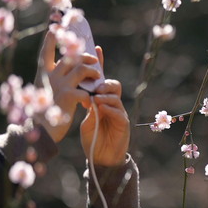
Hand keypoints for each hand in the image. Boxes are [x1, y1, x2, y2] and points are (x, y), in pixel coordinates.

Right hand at [36, 30, 102, 143]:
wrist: (38, 132)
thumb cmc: (42, 113)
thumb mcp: (44, 92)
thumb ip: (53, 81)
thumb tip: (67, 70)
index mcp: (43, 74)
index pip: (46, 53)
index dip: (50, 40)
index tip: (54, 28)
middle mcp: (51, 76)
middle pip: (72, 56)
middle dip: (85, 56)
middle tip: (94, 61)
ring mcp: (59, 85)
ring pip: (82, 68)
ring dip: (93, 71)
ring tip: (97, 77)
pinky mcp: (67, 97)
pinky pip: (85, 90)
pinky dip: (90, 95)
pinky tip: (89, 103)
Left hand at [78, 48, 130, 167]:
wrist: (101, 159)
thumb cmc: (93, 138)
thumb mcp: (87, 119)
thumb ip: (88, 105)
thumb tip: (84, 92)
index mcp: (102, 101)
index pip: (102, 79)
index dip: (100, 64)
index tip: (96, 48)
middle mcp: (112, 104)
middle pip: (112, 84)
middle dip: (103, 82)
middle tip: (93, 86)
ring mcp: (119, 113)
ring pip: (115, 95)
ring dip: (105, 94)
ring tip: (95, 97)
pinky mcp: (123, 124)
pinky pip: (118, 111)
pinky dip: (109, 107)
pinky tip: (101, 107)